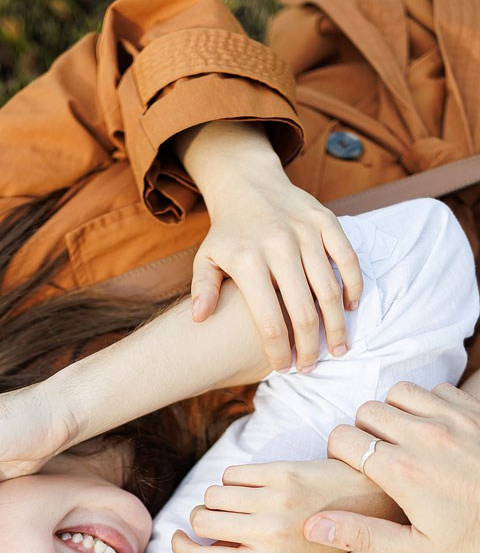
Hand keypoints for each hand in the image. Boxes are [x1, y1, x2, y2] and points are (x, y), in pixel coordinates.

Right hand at [172, 458, 399, 552]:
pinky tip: (255, 483)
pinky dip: (236, 478)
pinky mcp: (281, 473)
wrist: (373, 504)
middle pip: (201, 521)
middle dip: (202, 518)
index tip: (179, 537)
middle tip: (218, 517)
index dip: (181, 548)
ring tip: (241, 500)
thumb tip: (200, 548)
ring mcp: (273, 502)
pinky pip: (232, 473)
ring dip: (219, 497)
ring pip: (212, 494)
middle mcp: (267, 536)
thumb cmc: (328, 537)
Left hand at [174, 122, 362, 372]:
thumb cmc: (228, 233)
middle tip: (310, 367)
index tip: (282, 369)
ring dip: (336, 326)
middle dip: (309, 348)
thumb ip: (202, 289)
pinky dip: (353, 286)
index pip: (268, 321)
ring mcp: (306, 232)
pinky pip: (347, 259)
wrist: (248, 184)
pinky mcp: (326, 221)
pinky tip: (350, 308)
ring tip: (337, 349)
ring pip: (329, 290)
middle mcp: (279, 246)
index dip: (278, 351)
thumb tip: (199, 319)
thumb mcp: (206, 258)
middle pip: (303, 312)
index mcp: (248, 261)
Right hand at [304, 381, 479, 552]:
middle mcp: (426, 437)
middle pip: (366, 411)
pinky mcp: (476, 413)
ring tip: (401, 443)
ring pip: (398, 394)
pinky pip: (437, 390)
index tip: (351, 472)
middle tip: (375, 460)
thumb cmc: (476, 548)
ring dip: (393, 414)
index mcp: (403, 472)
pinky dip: (426, 405)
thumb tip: (311, 525)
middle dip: (363, 433)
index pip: (343, 438)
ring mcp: (454, 420)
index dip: (339, 455)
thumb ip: (361, 536)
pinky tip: (432, 434)